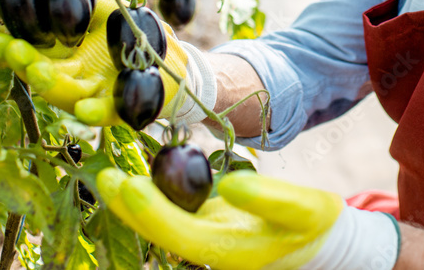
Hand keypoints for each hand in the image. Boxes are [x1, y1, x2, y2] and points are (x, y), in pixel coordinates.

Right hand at [0, 0, 188, 125]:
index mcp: (66, 58)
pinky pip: (109, 111)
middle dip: (24, 63)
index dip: (12, 49)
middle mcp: (77, 79)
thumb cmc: (131, 29)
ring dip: (52, 85)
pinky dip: (95, 111)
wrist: (171, 52)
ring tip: (37, 72)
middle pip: (45, 75)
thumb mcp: (103, 8)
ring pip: (69, 93)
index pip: (33, 54)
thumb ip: (77, 3)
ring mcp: (99, 93)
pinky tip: (84, 109)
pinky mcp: (125, 105)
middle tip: (9, 49)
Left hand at [97, 167, 399, 269]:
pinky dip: (151, 194)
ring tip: (109, 175)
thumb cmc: (314, 225)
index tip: (130, 185)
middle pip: (160, 231)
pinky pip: (171, 211)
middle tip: (104, 175)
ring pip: (160, 222)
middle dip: (129, 207)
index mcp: (229, 250)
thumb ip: (269, 198)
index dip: (153, 213)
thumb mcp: (305, 207)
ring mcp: (205, 238)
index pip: (182, 234)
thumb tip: (230, 185)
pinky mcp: (205, 224)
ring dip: (133, 201)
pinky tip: (137, 174)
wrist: (319, 241)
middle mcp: (209, 249)